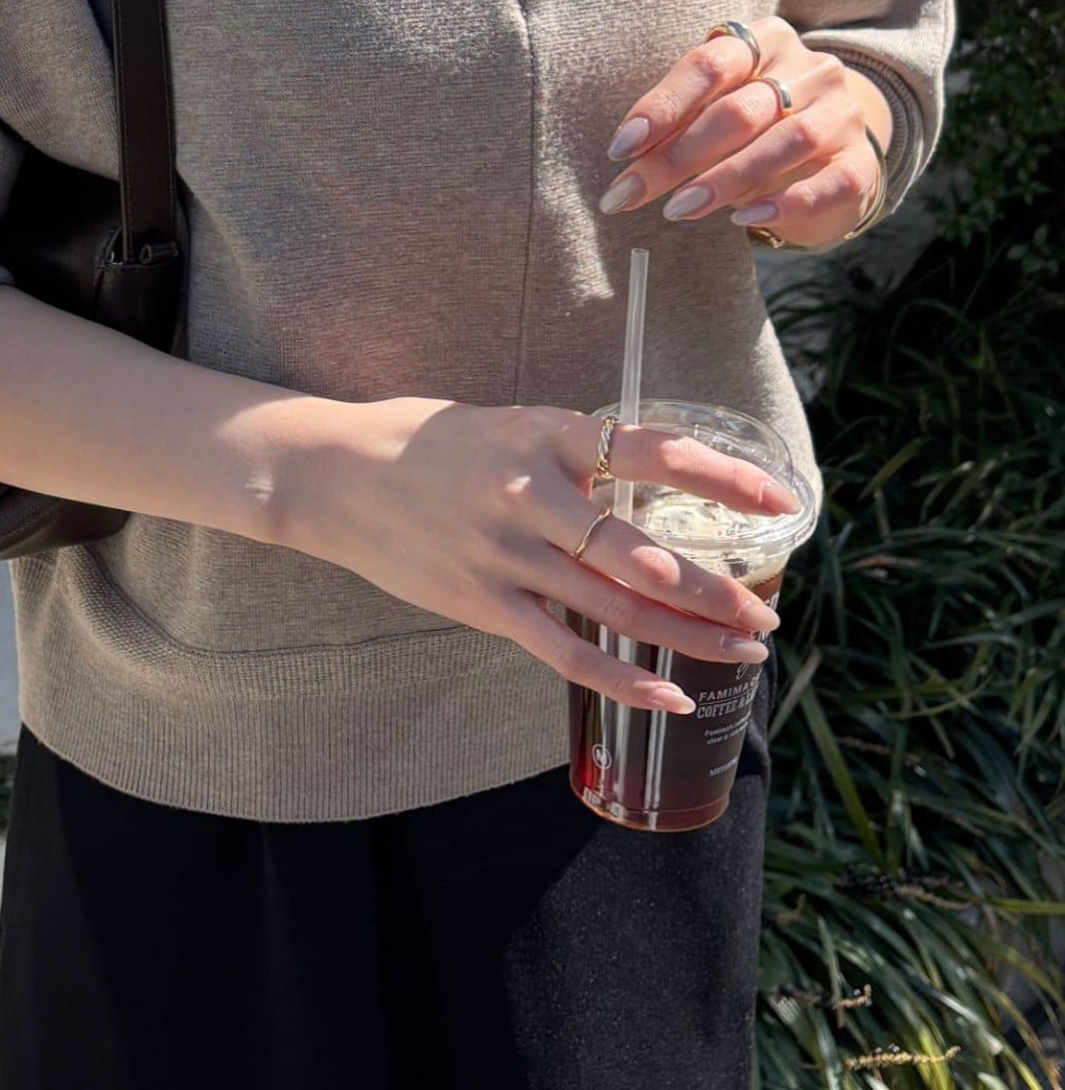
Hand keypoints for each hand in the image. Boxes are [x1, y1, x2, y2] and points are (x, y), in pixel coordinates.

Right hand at [272, 396, 789, 713]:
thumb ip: (575, 453)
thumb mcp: (510, 423)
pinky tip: (670, 695)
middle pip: (645, 554)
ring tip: (744, 649)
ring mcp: (505, 555)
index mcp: (546, 435)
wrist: (338, 475)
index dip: (724, 478)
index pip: (655, 452)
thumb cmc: (431, 441)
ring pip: (615, 606)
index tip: (779, 500)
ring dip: (689, 635)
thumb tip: (648, 475)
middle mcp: (531, 496)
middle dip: (717, 589)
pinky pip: (564, 651)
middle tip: (766, 612)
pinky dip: (622, 678)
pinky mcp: (482, 602)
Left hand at [598, 16, 884, 248]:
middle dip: (676, 157)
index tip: (621, 148)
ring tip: (677, 209)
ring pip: (783, 142)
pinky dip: (785, 201)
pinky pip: (829, 182)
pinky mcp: (862, 161)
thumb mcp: (715, 108)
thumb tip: (628, 156)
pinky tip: (743, 218)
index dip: (662, 106)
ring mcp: (842, 112)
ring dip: (722, 180)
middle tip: (630, 194)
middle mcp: (810, 68)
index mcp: (766, 40)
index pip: (710, 65)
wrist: (829, 152)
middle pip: (737, 110)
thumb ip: (681, 121)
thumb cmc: (754, 127)